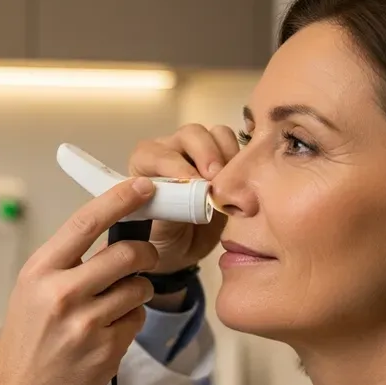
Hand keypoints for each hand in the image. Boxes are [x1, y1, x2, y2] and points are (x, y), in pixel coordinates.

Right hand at [0, 177, 160, 384]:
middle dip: (145, 254)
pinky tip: (105, 335)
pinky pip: (137, 320)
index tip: (143, 186)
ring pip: (139, 288)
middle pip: (127, 254)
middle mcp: (61, 294)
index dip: (120, 199)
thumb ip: (66, 262)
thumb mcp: (31, 291)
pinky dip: (129, 323)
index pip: (86, 222)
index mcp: (39, 271)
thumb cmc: (26, 343)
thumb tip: (111, 229)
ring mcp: (85, 323)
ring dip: (136, 292)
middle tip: (143, 259)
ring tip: (112, 307)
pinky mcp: (106, 350)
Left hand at [128, 123, 238, 272]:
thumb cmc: (163, 239)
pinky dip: (240, 159)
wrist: (184, 250)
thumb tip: (184, 195)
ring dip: (225, 154)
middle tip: (215, 181)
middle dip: (205, 153)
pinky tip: (240, 181)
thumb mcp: (159, 232)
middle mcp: (171, 151)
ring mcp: (198, 152)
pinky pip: (234, 146)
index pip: (155, 153)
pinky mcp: (223, 159)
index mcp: (145, 165)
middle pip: (190, 134)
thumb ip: (167, 210)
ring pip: (215, 134)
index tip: (192, 184)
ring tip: (229, 181)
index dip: (174, 165)